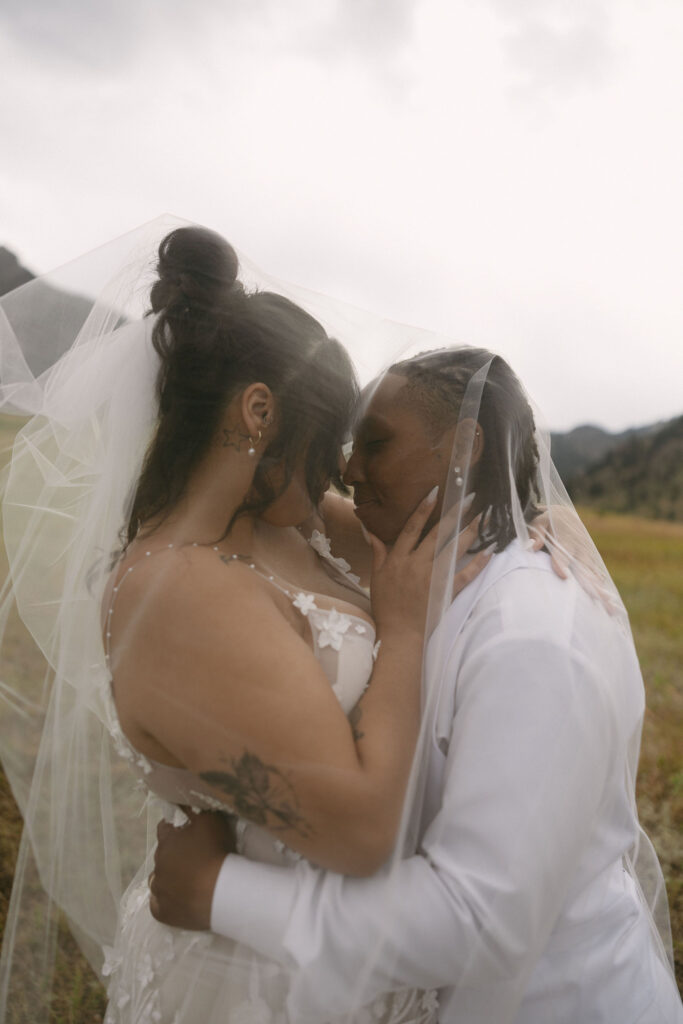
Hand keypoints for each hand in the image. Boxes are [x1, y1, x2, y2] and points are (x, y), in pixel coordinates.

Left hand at [149, 809, 235, 930]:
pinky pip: (158, 905)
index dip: (176, 829)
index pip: (164, 829)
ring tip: (188, 880)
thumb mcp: (210, 820)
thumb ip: (194, 809)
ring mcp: (158, 890)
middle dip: (174, 854)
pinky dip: (166, 901)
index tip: (188, 832)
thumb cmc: (215, 852)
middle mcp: (157, 864)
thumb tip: (182, 801)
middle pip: (162, 855)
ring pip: (159, 880)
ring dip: (169, 877)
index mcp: (166, 842)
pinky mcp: (162, 912)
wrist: (220, 891)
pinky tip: (179, 899)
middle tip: (194, 858)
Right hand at [368, 489, 492, 636]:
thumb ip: (377, 551)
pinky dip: (478, 564)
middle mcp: (415, 564)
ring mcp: (431, 578)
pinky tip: (489, 551)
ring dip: (469, 532)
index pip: (411, 528)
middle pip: (437, 534)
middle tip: (470, 497)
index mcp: (398, 559)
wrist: (399, 635)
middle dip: (454, 514)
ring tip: (483, 517)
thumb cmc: (386, 606)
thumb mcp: (377, 576)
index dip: (423, 509)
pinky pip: (464, 575)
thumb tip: (368, 530)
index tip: (436, 491)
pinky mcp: (445, 592)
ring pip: (453, 550)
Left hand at [528, 509, 621, 614]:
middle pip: (584, 567)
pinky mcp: (591, 559)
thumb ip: (537, 534)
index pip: (562, 552)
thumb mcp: (539, 523)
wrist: (566, 515)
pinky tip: (609, 604)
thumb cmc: (548, 521)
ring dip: (600, 589)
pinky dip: (602, 588)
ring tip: (608, 605)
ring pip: (593, 574)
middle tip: (596, 597)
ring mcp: (587, 554)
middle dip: (589, 582)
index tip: (563, 576)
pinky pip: (596, 575)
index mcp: (565, 537)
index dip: (562, 563)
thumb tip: (532, 547)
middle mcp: (580, 547)